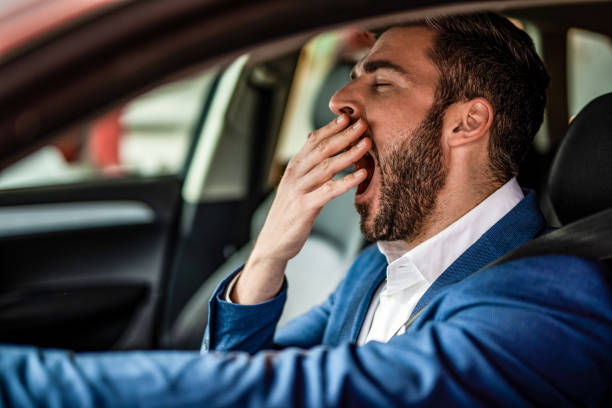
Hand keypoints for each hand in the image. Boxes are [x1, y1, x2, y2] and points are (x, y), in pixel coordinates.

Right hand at [232, 114, 370, 303]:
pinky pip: (329, 191)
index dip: (331, 128)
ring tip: (367, 144)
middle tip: (363, 123)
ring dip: (349, 154)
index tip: (349, 116)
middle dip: (344, 135)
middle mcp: (295, 175)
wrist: (273, 243)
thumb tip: (328, 153)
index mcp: (294, 167)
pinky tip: (362, 174)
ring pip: (327, 167)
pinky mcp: (305, 207)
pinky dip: (347, 181)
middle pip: (322, 150)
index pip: (313, 141)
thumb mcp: (297, 187)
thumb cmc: (290, 214)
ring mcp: (299, 190)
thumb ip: (310, 170)